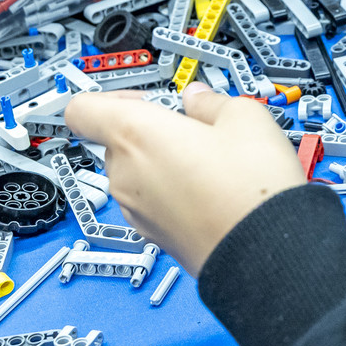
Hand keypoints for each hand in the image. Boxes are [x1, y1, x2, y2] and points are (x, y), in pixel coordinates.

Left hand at [64, 83, 307, 275]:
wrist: (263, 251)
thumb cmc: (250, 188)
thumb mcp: (244, 115)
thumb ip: (210, 100)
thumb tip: (199, 100)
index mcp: (136, 133)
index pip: (83, 108)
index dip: (110, 94)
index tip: (145, 94)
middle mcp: (125, 174)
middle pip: (116, 139)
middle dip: (151, 126)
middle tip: (193, 125)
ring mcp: (136, 209)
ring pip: (135, 171)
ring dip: (163, 160)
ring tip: (212, 159)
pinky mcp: (154, 235)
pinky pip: (151, 200)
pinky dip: (172, 189)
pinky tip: (212, 188)